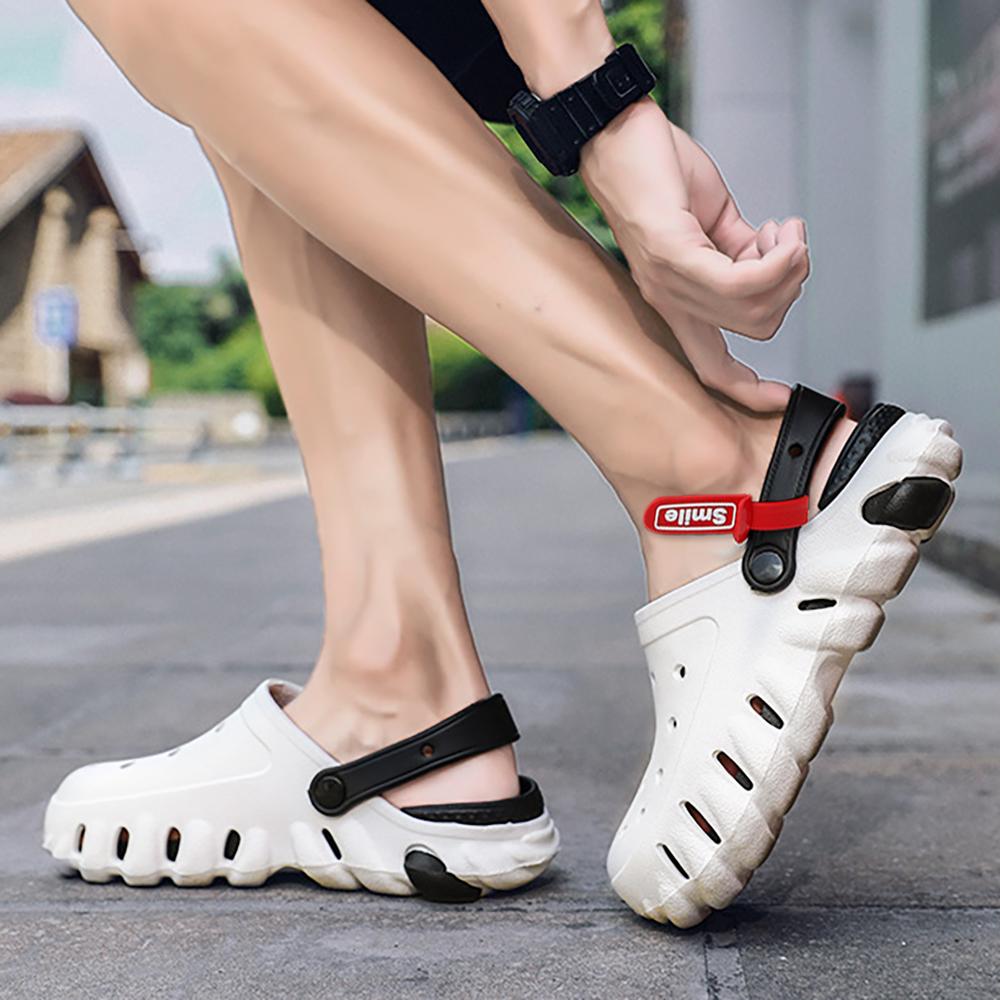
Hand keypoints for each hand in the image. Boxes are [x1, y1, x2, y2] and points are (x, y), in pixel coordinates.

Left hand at [581, 99, 807, 408]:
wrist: (616, 130)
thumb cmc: (656, 167)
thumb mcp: (712, 217)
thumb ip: (739, 250)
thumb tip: (769, 263)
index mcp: (678, 299)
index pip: (710, 367)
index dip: (747, 391)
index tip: (782, 400)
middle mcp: (671, 300)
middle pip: (758, 327)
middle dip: (791, 288)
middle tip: (789, 246)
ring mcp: (670, 280)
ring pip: (756, 306)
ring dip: (790, 266)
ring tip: (783, 231)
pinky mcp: (673, 254)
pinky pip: (739, 282)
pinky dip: (777, 258)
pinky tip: (783, 232)